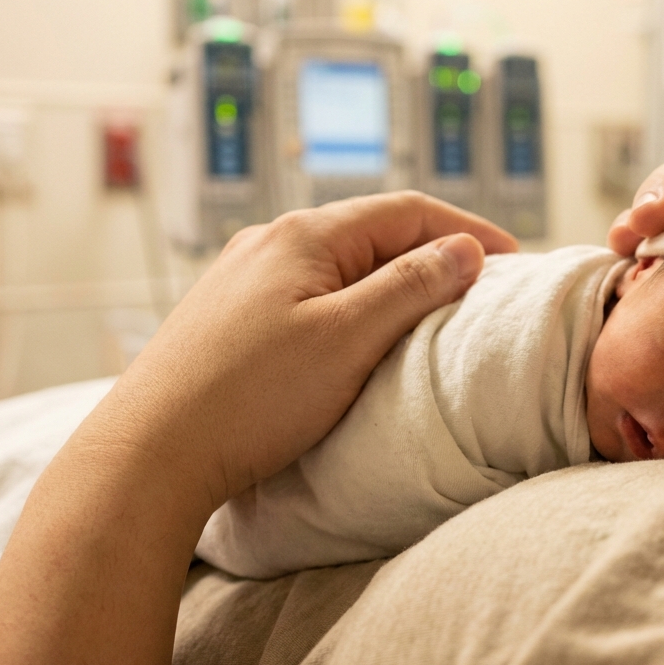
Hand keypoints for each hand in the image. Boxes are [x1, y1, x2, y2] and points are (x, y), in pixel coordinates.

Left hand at [0, 191, 516, 664]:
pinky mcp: (226, 317)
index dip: (468, 230)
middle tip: (481, 287)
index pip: (408, 211)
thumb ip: (410, 286)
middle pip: (371, 231)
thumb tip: (464, 248)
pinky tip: (357, 336)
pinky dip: (351, 303)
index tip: (515, 260)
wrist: (148, 454)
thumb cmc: (250, 398)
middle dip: (432, 252)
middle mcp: (269, 242)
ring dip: (391, 279)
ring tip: (429, 312)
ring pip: (337, 263)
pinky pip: (306, 293)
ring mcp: (242, 278)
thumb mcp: (348, 338)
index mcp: (305, 235)